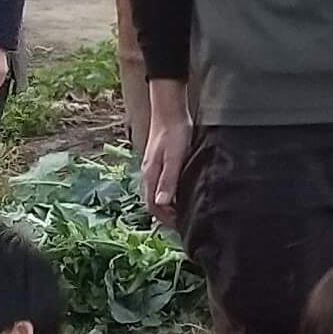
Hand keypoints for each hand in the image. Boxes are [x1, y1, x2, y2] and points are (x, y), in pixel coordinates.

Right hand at [142, 79, 193, 226]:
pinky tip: (181, 192)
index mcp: (150, 175)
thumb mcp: (174, 157)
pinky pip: (161, 184)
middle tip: (184, 222)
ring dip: (168, 205)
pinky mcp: (159, 162)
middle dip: (166, 215)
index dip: (166, 219)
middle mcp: (149, 174)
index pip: (153, 206)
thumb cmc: (174, 131)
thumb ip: (168, 180)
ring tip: (183, 210)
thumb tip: (162, 203)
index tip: (181, 225)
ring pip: (157, 194)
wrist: (169, 108)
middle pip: (153, 203)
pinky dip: (169, 193)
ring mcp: (153, 168)